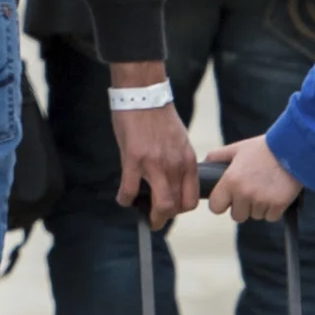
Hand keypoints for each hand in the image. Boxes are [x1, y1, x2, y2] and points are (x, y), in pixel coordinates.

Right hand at [108, 65, 191, 229]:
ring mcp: (155, 165)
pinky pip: (129, 191)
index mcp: (187, 161)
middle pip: (176, 206)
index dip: (181, 209)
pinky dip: (125, 199)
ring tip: (142, 214)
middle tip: (156, 220)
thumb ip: (178, 161)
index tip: (172, 209)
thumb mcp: (179, 140)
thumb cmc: (159, 115)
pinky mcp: (133, 160)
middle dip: (165, 218)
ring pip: (160, 205)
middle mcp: (175, 166)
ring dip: (151, 216)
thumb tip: (172, 179)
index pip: (191, 198)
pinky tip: (123, 198)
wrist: (143, 94)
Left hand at [205, 141, 304, 223]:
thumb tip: (204, 164)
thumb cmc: (264, 149)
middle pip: (237, 216)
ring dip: (259, 207)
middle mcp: (244, 194)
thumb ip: (217, 156)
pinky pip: (271, 217)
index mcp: (230, 181)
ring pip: (255, 216)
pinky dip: (273, 209)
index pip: (216, 208)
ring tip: (265, 188)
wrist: (293, 148)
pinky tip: (275, 193)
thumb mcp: (237, 148)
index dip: (222, 203)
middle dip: (242, 207)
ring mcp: (261, 201)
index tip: (228, 198)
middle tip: (251, 190)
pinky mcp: (278, 206)